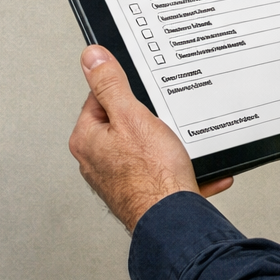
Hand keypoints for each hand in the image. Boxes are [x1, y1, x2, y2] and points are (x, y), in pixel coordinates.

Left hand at [68, 46, 233, 232]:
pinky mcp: (138, 192)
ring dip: (165, 146)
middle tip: (164, 123)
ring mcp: (117, 179)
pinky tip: (192, 168)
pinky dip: (178, 168)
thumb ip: (110, 83)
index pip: (100, 97)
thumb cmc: (152, 176)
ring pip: (144, 148)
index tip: (144, 97)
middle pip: (123, 122)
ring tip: (176, 149)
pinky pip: (160, 172)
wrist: (174, 221)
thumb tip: (92, 57)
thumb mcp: (132, 115)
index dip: (127, 92)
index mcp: (87, 139)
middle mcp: (96, 161)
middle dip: (149, 120)